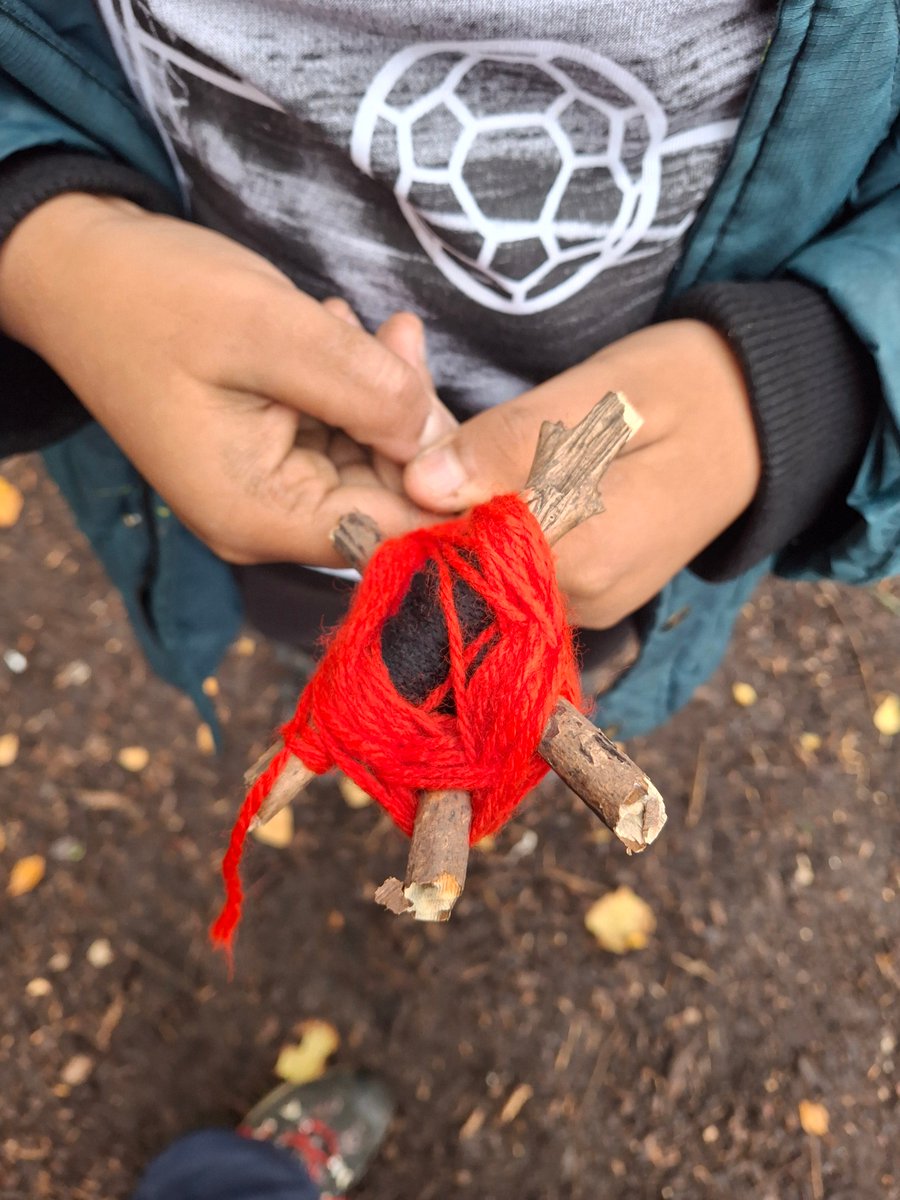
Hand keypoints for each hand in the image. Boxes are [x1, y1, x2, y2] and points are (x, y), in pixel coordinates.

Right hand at [0, 194, 454, 563]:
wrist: (78, 273)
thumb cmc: (155, 296)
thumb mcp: (268, 328)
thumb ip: (365, 387)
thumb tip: (442, 440)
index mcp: (258, 514)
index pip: (391, 533)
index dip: (450, 487)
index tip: (491, 429)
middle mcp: (267, 520)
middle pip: (389, 493)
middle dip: (411, 419)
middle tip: (401, 337)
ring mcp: (271, 490)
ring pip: (373, 458)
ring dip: (384, 392)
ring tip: (357, 325)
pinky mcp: (274, 455)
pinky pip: (345, 433)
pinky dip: (356, 386)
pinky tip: (335, 333)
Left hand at [403, 321, 761, 627]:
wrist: (763, 420)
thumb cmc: (688, 389)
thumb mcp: (603, 395)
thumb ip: (514, 443)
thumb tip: (422, 484)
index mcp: (582, 555)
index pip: (454, 555)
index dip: (399, 506)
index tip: (378, 444)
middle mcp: (576, 599)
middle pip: (459, 563)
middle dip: (416, 499)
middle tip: (400, 421)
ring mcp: (581, 602)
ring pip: (478, 562)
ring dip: (444, 506)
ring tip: (429, 432)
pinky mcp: (581, 589)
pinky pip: (508, 560)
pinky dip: (479, 516)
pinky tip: (468, 467)